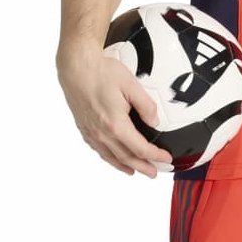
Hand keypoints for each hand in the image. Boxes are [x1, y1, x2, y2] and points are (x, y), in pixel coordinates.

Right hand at [57, 46, 172, 178]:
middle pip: (126, 157)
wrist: (76, 68)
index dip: (155, 155)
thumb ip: (146, 105)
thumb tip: (155, 121)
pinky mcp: (84, 129)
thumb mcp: (131, 85)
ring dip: (126, 166)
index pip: (140, 148)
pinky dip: (110, 159)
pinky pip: (99, 150)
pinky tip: (114, 159)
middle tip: (154, 173)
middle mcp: (102, 133)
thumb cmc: (101, 73)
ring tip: (136, 171)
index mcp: (116, 124)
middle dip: (143, 166)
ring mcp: (92, 133)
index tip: (165, 158)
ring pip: (111, 157)